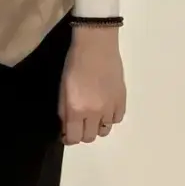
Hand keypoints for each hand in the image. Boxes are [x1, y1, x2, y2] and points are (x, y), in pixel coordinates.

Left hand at [60, 27, 126, 145]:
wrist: (96, 46)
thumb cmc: (74, 64)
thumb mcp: (62, 89)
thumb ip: (64, 112)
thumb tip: (67, 128)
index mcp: (76, 109)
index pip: (74, 138)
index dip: (69, 139)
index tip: (67, 134)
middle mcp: (95, 113)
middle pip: (89, 137)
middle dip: (82, 133)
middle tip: (80, 123)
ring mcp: (110, 107)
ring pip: (104, 130)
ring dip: (97, 126)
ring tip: (94, 115)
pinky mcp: (121, 100)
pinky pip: (117, 119)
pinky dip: (110, 118)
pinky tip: (105, 108)